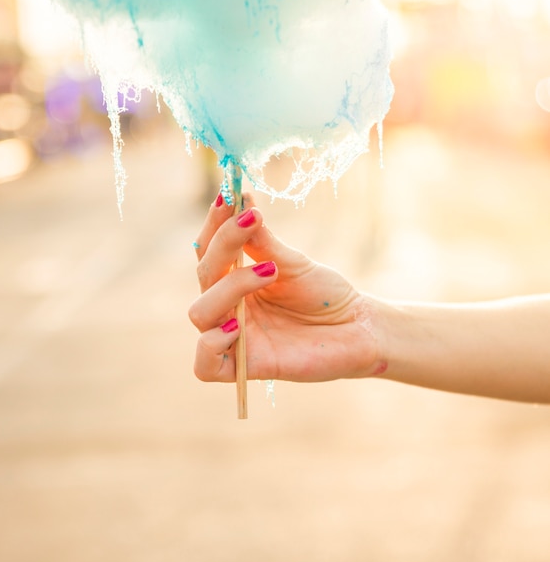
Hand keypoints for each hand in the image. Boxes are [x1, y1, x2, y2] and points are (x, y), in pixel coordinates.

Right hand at [188, 194, 384, 382]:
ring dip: (229, 288)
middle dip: (224, 246)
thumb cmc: (326, 294)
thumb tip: (241, 200)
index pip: (209, 251)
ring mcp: (235, 337)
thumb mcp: (293, 262)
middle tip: (254, 223)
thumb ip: (262, 241)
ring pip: (200, 313)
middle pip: (204, 276)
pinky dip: (211, 343)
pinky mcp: (247, 367)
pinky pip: (204, 366)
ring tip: (269, 271)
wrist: (360, 328)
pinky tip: (237, 326)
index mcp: (236, 280)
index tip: (229, 194)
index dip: (214, 224)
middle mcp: (230, 307)